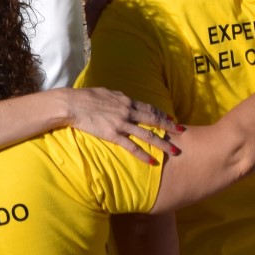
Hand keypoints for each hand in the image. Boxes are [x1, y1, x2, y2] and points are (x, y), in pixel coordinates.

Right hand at [56, 88, 180, 163]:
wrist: (73, 104)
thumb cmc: (86, 97)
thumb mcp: (107, 93)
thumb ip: (119, 97)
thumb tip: (126, 99)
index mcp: (126, 100)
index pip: (149, 108)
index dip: (161, 114)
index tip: (171, 119)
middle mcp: (127, 111)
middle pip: (153, 120)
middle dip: (169, 127)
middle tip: (182, 133)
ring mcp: (121, 124)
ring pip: (147, 135)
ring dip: (162, 144)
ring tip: (174, 151)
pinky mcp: (113, 135)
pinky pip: (132, 147)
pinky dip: (143, 155)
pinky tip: (152, 161)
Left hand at [85, 0, 153, 32]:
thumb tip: (118, 1)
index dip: (91, 10)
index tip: (93, 23)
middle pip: (89, 2)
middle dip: (90, 17)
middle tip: (93, 31)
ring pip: (91, 5)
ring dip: (91, 20)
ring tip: (94, 33)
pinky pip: (97, 6)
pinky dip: (95, 18)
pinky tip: (96, 28)